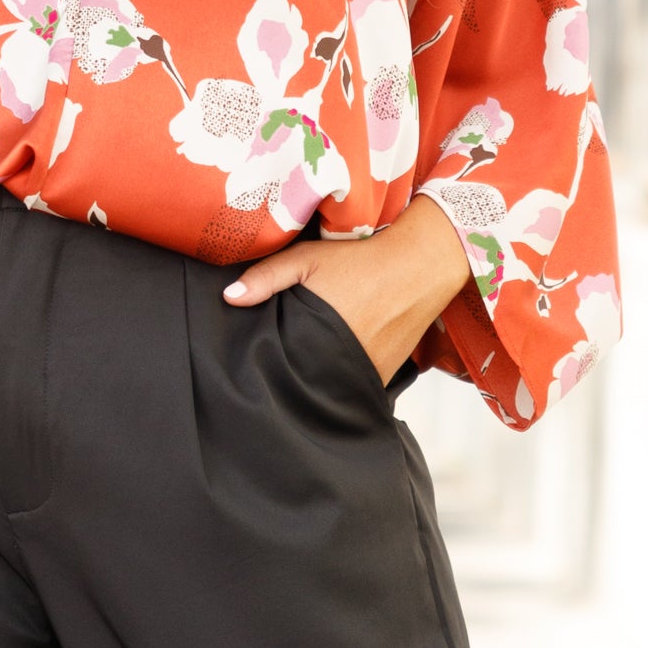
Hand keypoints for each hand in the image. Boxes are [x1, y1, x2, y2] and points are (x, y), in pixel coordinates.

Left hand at [222, 194, 471, 383]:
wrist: (419, 266)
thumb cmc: (359, 260)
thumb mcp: (307, 259)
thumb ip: (267, 277)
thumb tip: (228, 298)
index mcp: (317, 338)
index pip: (282, 368)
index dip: (266, 368)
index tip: (255, 365)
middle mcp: (340, 363)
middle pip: (304, 383)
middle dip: (291, 377)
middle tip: (278, 367)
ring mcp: (365, 374)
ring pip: (329, 388)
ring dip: (317, 382)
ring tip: (305, 368)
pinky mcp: (383, 377)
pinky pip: (354, 387)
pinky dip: (342, 382)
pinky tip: (332, 367)